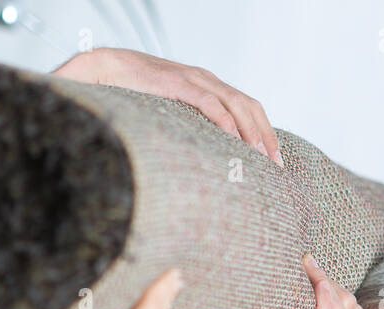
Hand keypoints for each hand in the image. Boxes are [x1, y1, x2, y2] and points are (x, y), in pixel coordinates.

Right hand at [54, 49, 282, 165]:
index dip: (264, 132)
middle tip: (276, 165)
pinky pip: (209, 102)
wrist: (107, 70)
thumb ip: (189, 127)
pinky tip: (234, 138)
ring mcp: (194, 80)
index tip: (274, 160)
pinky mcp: (178, 83)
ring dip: (251, 131)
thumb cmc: (136, 96)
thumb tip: (202, 158)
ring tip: (261, 155)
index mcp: (209, 87)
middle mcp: (207, 80)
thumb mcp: (171, 112)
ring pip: (235, 103)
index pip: (247, 107)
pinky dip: (225, 120)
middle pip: (249, 106)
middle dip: (266, 135)